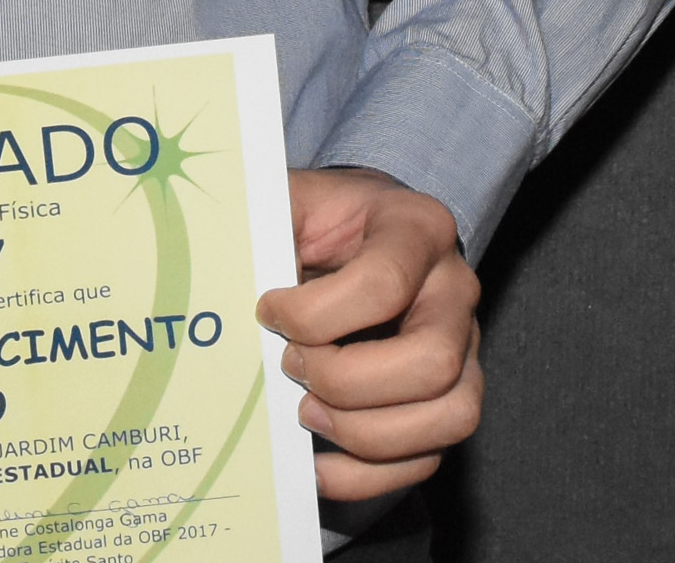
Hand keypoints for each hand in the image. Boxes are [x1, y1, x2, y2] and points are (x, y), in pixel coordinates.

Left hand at [258, 168, 483, 500]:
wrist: (354, 238)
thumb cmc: (317, 222)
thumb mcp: (290, 199)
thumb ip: (263, 217)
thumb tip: (211, 258)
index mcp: (418, 227)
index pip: (384, 283)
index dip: (315, 314)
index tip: (268, 311)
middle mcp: (455, 291)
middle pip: (432, 361)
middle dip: (347, 381)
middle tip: (292, 366)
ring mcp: (463, 349)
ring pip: (451, 416)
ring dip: (365, 433)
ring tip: (306, 413)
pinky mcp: (448, 399)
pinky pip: (429, 458)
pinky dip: (367, 475)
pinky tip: (316, 461)